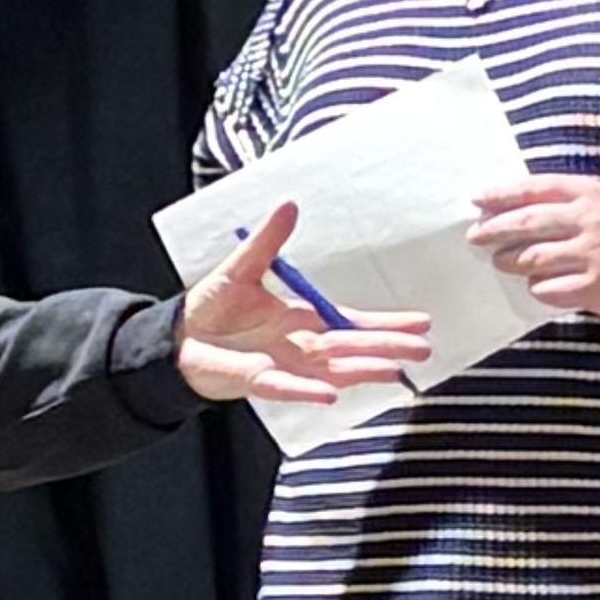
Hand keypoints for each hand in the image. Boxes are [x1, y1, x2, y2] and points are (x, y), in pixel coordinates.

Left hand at [176, 202, 436, 407]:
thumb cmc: (212, 307)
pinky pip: (287, 387)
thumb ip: (268, 242)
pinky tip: (330, 394)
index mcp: (303, 319)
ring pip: (330, 371)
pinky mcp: (258, 380)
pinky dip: (307, 390)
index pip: (352, 322)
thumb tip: (289, 205)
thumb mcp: (242, 268)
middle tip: (422, 351)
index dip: (385, 324)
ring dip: (360, 371)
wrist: (177, 339)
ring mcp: (283, 366)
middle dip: (386, 349)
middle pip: (351, 348)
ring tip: (393, 372)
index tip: (420, 323)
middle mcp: (300, 346)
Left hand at [471, 177, 599, 322]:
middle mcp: (589, 221)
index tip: (477, 199)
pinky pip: (549, 288)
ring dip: (510, 260)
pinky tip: (536, 285)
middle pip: (528, 222)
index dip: (502, 193)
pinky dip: (537, 287)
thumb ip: (559, 199)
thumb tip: (503, 206)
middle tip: (475, 236)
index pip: (535, 188)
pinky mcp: (593, 286)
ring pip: (534, 257)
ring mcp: (592, 254)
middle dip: (495, 229)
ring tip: (501, 261)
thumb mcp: (597, 201)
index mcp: (587, 193)